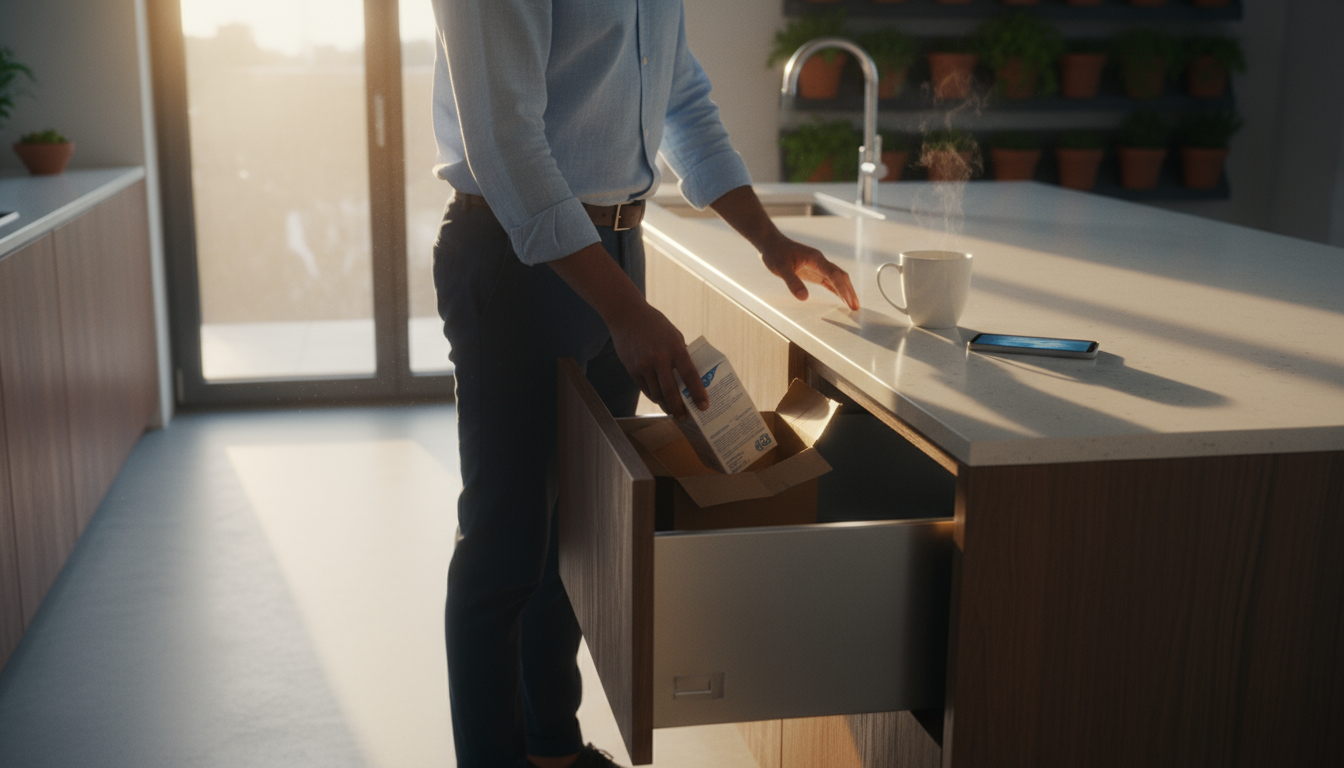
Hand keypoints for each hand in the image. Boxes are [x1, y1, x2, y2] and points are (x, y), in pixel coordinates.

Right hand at [547, 242, 709, 419]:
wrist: (626, 316)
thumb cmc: (655, 324)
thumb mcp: (673, 334)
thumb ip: (681, 354)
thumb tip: (689, 376)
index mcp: (675, 347)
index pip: (690, 374)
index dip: (698, 392)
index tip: (704, 406)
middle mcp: (659, 357)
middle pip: (670, 390)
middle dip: (678, 408)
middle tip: (684, 417)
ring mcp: (643, 364)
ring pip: (656, 393)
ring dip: (665, 404)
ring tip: (672, 409)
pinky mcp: (631, 369)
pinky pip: (645, 388)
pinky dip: (653, 395)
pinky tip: (659, 398)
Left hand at [760, 236, 859, 310]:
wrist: (771, 243)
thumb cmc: (775, 253)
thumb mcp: (781, 268)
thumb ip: (792, 282)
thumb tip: (804, 297)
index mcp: (815, 259)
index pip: (834, 275)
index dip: (843, 289)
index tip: (849, 302)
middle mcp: (820, 261)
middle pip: (840, 276)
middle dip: (849, 291)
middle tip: (855, 307)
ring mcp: (818, 266)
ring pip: (837, 278)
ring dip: (846, 291)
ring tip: (853, 305)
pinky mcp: (814, 270)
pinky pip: (829, 280)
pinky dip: (837, 289)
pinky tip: (842, 298)